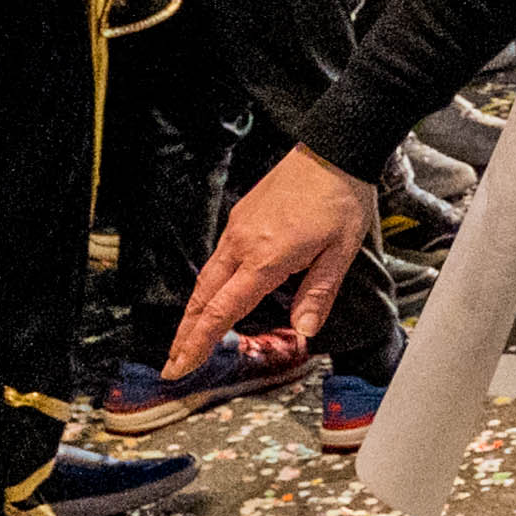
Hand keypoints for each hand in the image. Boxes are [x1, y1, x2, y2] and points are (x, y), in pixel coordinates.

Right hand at [170, 149, 378, 376]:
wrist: (333, 150)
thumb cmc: (342, 200)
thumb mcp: (341, 252)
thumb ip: (318, 293)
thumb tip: (305, 331)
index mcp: (266, 258)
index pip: (223, 310)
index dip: (199, 342)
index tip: (181, 366)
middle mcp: (242, 244)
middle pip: (203, 298)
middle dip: (185, 334)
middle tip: (172, 364)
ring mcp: (238, 229)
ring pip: (206, 278)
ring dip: (194, 311)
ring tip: (186, 339)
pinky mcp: (240, 217)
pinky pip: (218, 258)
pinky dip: (209, 285)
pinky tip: (213, 297)